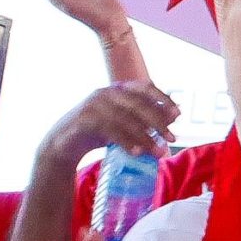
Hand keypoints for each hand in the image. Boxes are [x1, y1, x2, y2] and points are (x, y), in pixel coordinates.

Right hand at [42, 81, 178, 168]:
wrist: (62, 145)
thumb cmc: (97, 132)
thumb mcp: (123, 123)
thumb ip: (143, 119)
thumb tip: (172, 119)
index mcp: (117, 89)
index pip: (144, 87)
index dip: (162, 98)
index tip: (178, 113)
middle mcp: (105, 93)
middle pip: (138, 104)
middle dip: (158, 121)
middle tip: (172, 138)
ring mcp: (93, 105)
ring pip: (126, 119)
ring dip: (145, 137)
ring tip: (158, 152)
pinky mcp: (83, 119)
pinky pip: (110, 130)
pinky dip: (127, 141)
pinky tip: (138, 152)